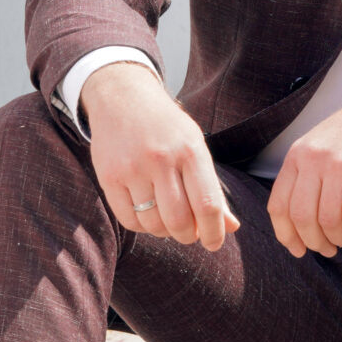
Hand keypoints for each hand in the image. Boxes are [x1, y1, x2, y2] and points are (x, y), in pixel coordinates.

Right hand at [83, 61, 238, 251]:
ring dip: (163, 231)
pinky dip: (142, 226)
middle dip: (187, 236)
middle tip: (188, 233)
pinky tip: (147, 214)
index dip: (214, 232)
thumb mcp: (195, 147)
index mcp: (191, 151)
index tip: (214, 243)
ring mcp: (133, 168)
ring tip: (166, 220)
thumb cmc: (167, 128)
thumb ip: (212, 188)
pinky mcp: (109, 176)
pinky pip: (128, 220)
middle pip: (179, 221)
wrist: (123, 97)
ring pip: (153, 224)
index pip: (208, 205)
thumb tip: (231, 227)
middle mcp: (162, 158)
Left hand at [269, 67, 341, 257]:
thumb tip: (298, 226)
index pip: (279, 205)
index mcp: (297, 155)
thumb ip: (305, 178)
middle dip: (314, 242)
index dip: (286, 235)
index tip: (298, 250)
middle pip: (302, 217)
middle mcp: (315, 159)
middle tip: (328, 249)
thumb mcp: (319, 147)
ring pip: (329, 220)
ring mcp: (341, 164)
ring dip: (338, 239)